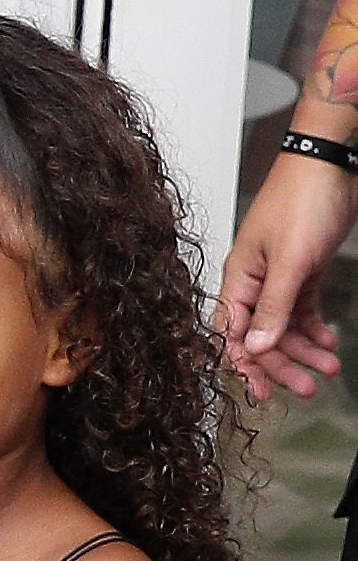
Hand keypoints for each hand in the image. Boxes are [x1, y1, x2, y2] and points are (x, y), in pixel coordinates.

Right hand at [218, 151, 350, 401]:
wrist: (328, 168)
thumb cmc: (301, 201)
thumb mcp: (289, 260)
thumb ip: (273, 305)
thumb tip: (257, 346)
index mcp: (240, 274)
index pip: (230, 329)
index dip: (241, 362)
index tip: (260, 392)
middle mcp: (254, 279)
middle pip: (259, 334)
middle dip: (281, 363)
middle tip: (307, 387)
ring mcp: (277, 275)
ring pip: (283, 325)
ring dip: (304, 349)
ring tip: (328, 366)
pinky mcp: (300, 270)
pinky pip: (301, 310)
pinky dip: (314, 328)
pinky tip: (328, 340)